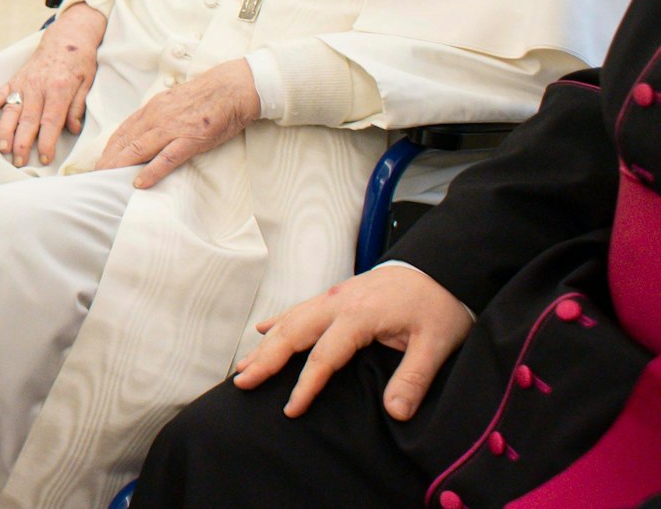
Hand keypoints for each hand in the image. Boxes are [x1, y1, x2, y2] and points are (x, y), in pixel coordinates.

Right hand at [0, 3, 105, 165]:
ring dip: (5, 130)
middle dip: (22, 143)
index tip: (45, 158)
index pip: (51, 121)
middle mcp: (38, 86)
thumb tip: (72, 129)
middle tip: (19, 161)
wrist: (67, 36)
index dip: (47, 141)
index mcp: (59, 89)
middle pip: (28, 120)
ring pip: (11, 110)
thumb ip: (78, 106)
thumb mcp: (88, 82)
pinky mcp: (14, 79)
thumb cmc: (80, 61)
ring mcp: (23, 83)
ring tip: (2, 148)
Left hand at [93, 59, 259, 187]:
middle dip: (107, 160)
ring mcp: (172, 129)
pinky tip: (139, 182)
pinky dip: (151, 171)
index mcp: (152, 109)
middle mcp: (157, 117)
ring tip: (106, 179)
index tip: (99, 161)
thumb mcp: (173, 102)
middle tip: (94, 176)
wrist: (232, 88)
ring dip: (120, 165)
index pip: (123, 131)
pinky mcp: (190, 140)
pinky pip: (167, 158)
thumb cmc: (205, 96)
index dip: (108, 148)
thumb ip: (158, 116)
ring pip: (138, 149)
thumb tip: (144, 130)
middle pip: (125, 142)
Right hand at [234, 264, 472, 420]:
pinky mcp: (336, 295)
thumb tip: (395, 412)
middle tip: (240, 382)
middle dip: (264, 359)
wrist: (440, 267)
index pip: (324, 356)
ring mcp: (334, 296)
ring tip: (243, 365)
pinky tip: (262, 329)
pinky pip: (299, 309)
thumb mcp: (436, 344)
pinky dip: (278, 321)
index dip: (305, 385)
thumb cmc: (438, 305)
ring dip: (265, 344)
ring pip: (290, 320)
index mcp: (359, 315)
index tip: (291, 409)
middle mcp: (338, 303)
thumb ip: (414, 378)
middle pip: (292, 333)